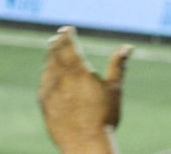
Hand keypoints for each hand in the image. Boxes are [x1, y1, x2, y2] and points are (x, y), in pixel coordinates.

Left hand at [38, 26, 131, 153]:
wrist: (85, 144)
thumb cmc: (104, 116)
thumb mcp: (114, 89)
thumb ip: (118, 65)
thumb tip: (127, 47)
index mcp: (79, 73)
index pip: (69, 48)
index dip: (67, 36)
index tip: (66, 29)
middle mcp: (61, 80)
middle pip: (55, 56)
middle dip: (56, 44)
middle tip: (57, 36)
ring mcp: (50, 93)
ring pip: (48, 69)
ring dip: (50, 58)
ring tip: (53, 52)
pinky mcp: (45, 105)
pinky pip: (43, 84)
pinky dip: (46, 74)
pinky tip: (48, 75)